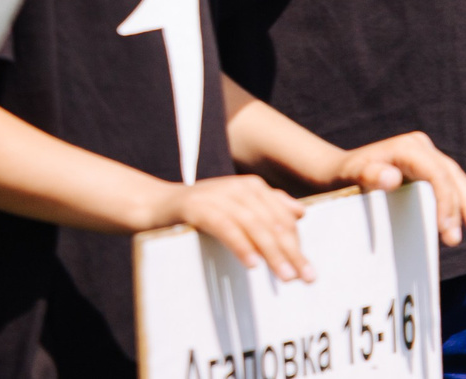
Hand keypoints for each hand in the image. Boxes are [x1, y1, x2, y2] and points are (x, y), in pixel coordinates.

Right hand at [158, 174, 312, 281]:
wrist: (156, 205)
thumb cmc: (201, 211)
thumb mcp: (236, 207)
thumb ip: (268, 207)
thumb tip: (301, 213)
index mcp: (253, 187)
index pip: (283, 218)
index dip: (297, 243)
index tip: (309, 269)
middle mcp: (240, 188)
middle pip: (273, 223)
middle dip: (292, 251)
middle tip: (306, 277)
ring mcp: (218, 195)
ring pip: (254, 226)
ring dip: (272, 253)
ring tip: (285, 276)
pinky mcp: (198, 207)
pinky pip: (225, 228)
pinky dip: (241, 245)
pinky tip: (253, 264)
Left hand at [323, 131, 465, 248]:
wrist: (335, 171)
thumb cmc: (341, 178)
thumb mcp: (350, 177)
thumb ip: (369, 175)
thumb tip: (393, 178)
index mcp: (408, 148)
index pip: (437, 174)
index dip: (446, 201)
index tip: (446, 229)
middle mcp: (420, 147)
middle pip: (450, 176)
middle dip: (464, 205)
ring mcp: (424, 154)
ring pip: (454, 178)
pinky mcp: (424, 165)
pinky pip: (448, 180)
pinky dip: (461, 195)